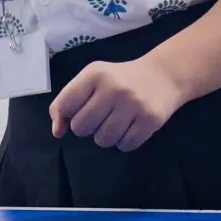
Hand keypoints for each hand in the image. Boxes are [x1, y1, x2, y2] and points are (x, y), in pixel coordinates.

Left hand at [47, 56, 186, 151]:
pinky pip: (125, 146)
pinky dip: (124, 141)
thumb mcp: (92, 79)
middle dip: (87, 127)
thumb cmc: (119, 79)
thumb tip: (57, 131)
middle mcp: (114, 88)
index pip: (65, 106)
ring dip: (106, 136)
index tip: (78, 111)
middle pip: (81, 128)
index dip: (66, 114)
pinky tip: (130, 126)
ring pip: (103, 140)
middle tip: (101, 116)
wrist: (163, 76)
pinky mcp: (150, 120)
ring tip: (116, 121)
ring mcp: (133, 105)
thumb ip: (68, 101)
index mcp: (95, 74)